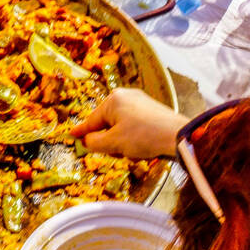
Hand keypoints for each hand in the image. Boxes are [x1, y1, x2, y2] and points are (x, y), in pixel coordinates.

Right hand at [70, 87, 187, 159]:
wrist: (179, 136)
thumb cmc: (145, 136)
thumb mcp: (113, 143)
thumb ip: (94, 143)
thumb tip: (87, 141)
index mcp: (113, 100)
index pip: (92, 120)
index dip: (81, 131)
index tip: (70, 135)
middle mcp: (126, 96)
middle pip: (107, 124)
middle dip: (110, 141)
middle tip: (118, 153)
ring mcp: (140, 102)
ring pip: (121, 126)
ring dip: (123, 142)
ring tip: (135, 151)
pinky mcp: (152, 110)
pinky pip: (134, 125)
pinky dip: (134, 138)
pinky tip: (144, 147)